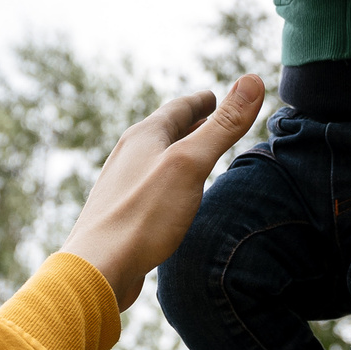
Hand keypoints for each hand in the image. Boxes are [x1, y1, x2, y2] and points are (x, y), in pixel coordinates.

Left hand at [62, 75, 264, 306]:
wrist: (97, 269)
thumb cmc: (143, 216)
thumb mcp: (190, 164)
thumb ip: (222, 126)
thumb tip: (253, 80)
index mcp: (143, 137)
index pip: (178, 108)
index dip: (202, 101)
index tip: (217, 95)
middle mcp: (129, 156)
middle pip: (164, 132)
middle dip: (190, 123)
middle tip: (211, 117)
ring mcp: (122, 185)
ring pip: (156, 159)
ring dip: (178, 151)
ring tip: (196, 154)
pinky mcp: (122, 214)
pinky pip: (150, 185)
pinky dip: (169, 179)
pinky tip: (175, 197)